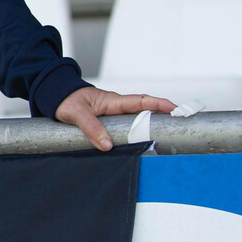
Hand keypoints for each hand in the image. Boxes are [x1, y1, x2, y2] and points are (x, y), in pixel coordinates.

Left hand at [55, 86, 175, 151]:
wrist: (57, 95)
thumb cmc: (67, 101)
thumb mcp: (76, 114)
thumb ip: (90, 128)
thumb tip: (107, 145)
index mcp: (112, 101)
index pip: (140, 101)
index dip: (158, 105)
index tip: (175, 109)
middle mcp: (118, 106)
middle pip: (146, 110)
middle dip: (165, 114)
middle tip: (184, 121)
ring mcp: (116, 113)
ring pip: (139, 118)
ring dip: (154, 123)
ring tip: (172, 133)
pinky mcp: (111, 121)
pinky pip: (130, 125)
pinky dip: (141, 130)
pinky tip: (148, 140)